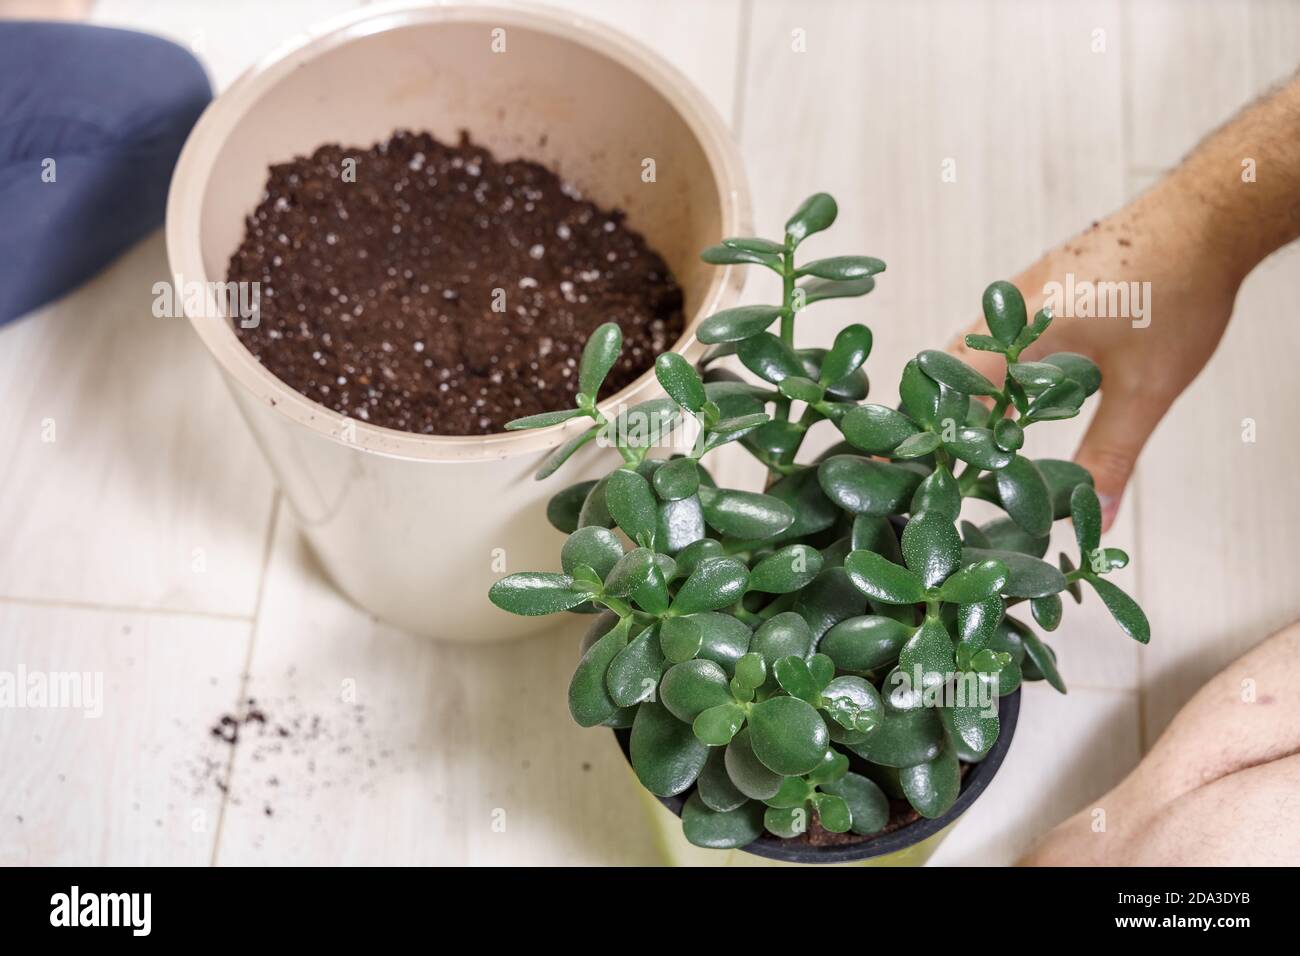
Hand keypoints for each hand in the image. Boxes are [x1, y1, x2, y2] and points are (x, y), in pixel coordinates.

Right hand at [948, 181, 1240, 529]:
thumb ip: (1113, 455)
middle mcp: (1004, 305)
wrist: (1207, 213)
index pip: (949, 392)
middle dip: (930, 419)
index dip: (925, 436)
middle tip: (922, 468)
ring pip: (965, 349)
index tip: (899, 471)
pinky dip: (981, 372)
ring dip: (956, 394)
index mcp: (1019, 328)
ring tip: (956, 444)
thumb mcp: (1148, 388)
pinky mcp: (1036, 285)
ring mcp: (1018, 290)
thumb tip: (1098, 518)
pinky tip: (1001, 400)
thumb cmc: (1180, 293)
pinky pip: (988, 333)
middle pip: (943, 370)